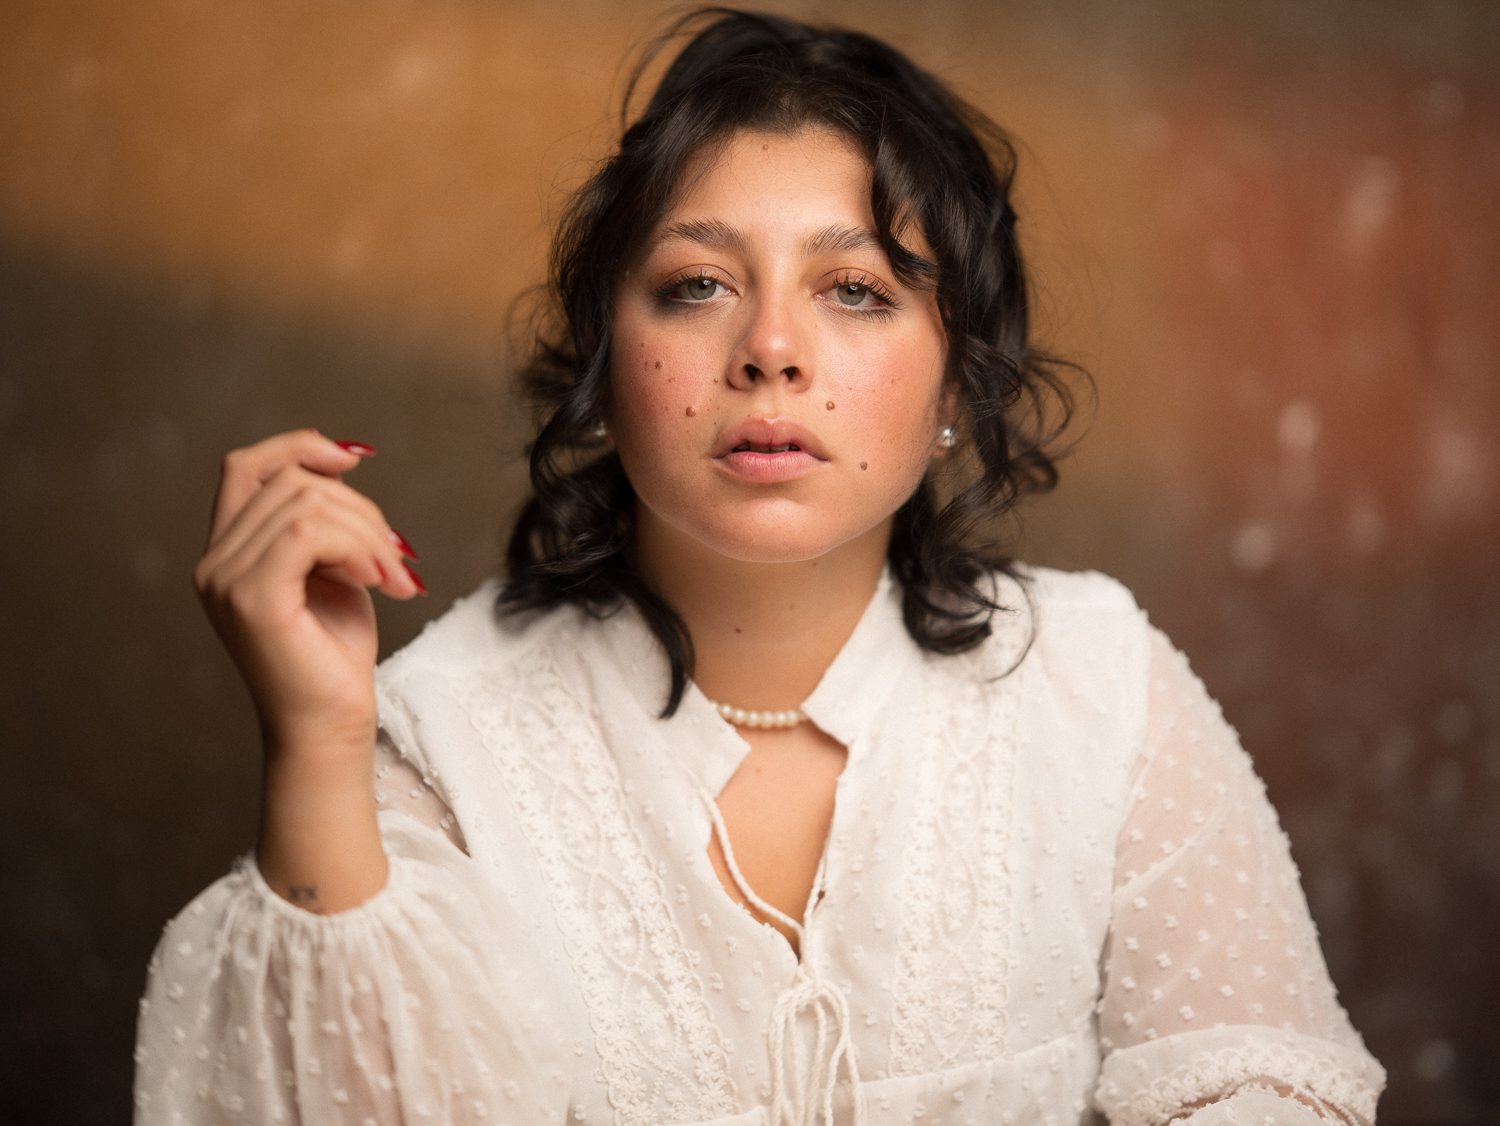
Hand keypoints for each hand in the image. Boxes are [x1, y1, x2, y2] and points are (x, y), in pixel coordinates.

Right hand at [194, 429, 424, 763]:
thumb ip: (323, 522)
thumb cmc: (335, 656)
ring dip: (369, 533)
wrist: (332, 726)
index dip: (299, 446)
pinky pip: (308, 530)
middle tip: (398, 558)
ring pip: (306, 503)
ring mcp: (225, 579)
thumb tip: (341, 459)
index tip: (355, 459)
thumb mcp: (332, 570)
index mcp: (228, 552)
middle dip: (361, 509)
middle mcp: (214, 562)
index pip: (245, 466)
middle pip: (291, 482)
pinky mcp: (251, 598)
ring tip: (395, 576)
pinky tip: (381, 582)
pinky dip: (359, 547)